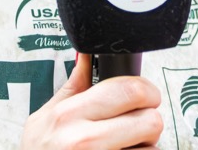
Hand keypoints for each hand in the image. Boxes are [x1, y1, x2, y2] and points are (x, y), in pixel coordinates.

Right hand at [20, 54, 163, 149]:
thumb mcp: (44, 117)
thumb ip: (72, 87)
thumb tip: (87, 56)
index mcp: (68, 114)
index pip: (127, 90)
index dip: (146, 90)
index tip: (145, 95)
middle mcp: (84, 140)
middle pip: (150, 120)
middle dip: (150, 119)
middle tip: (139, 122)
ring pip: (153, 149)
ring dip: (145, 147)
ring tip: (125, 145)